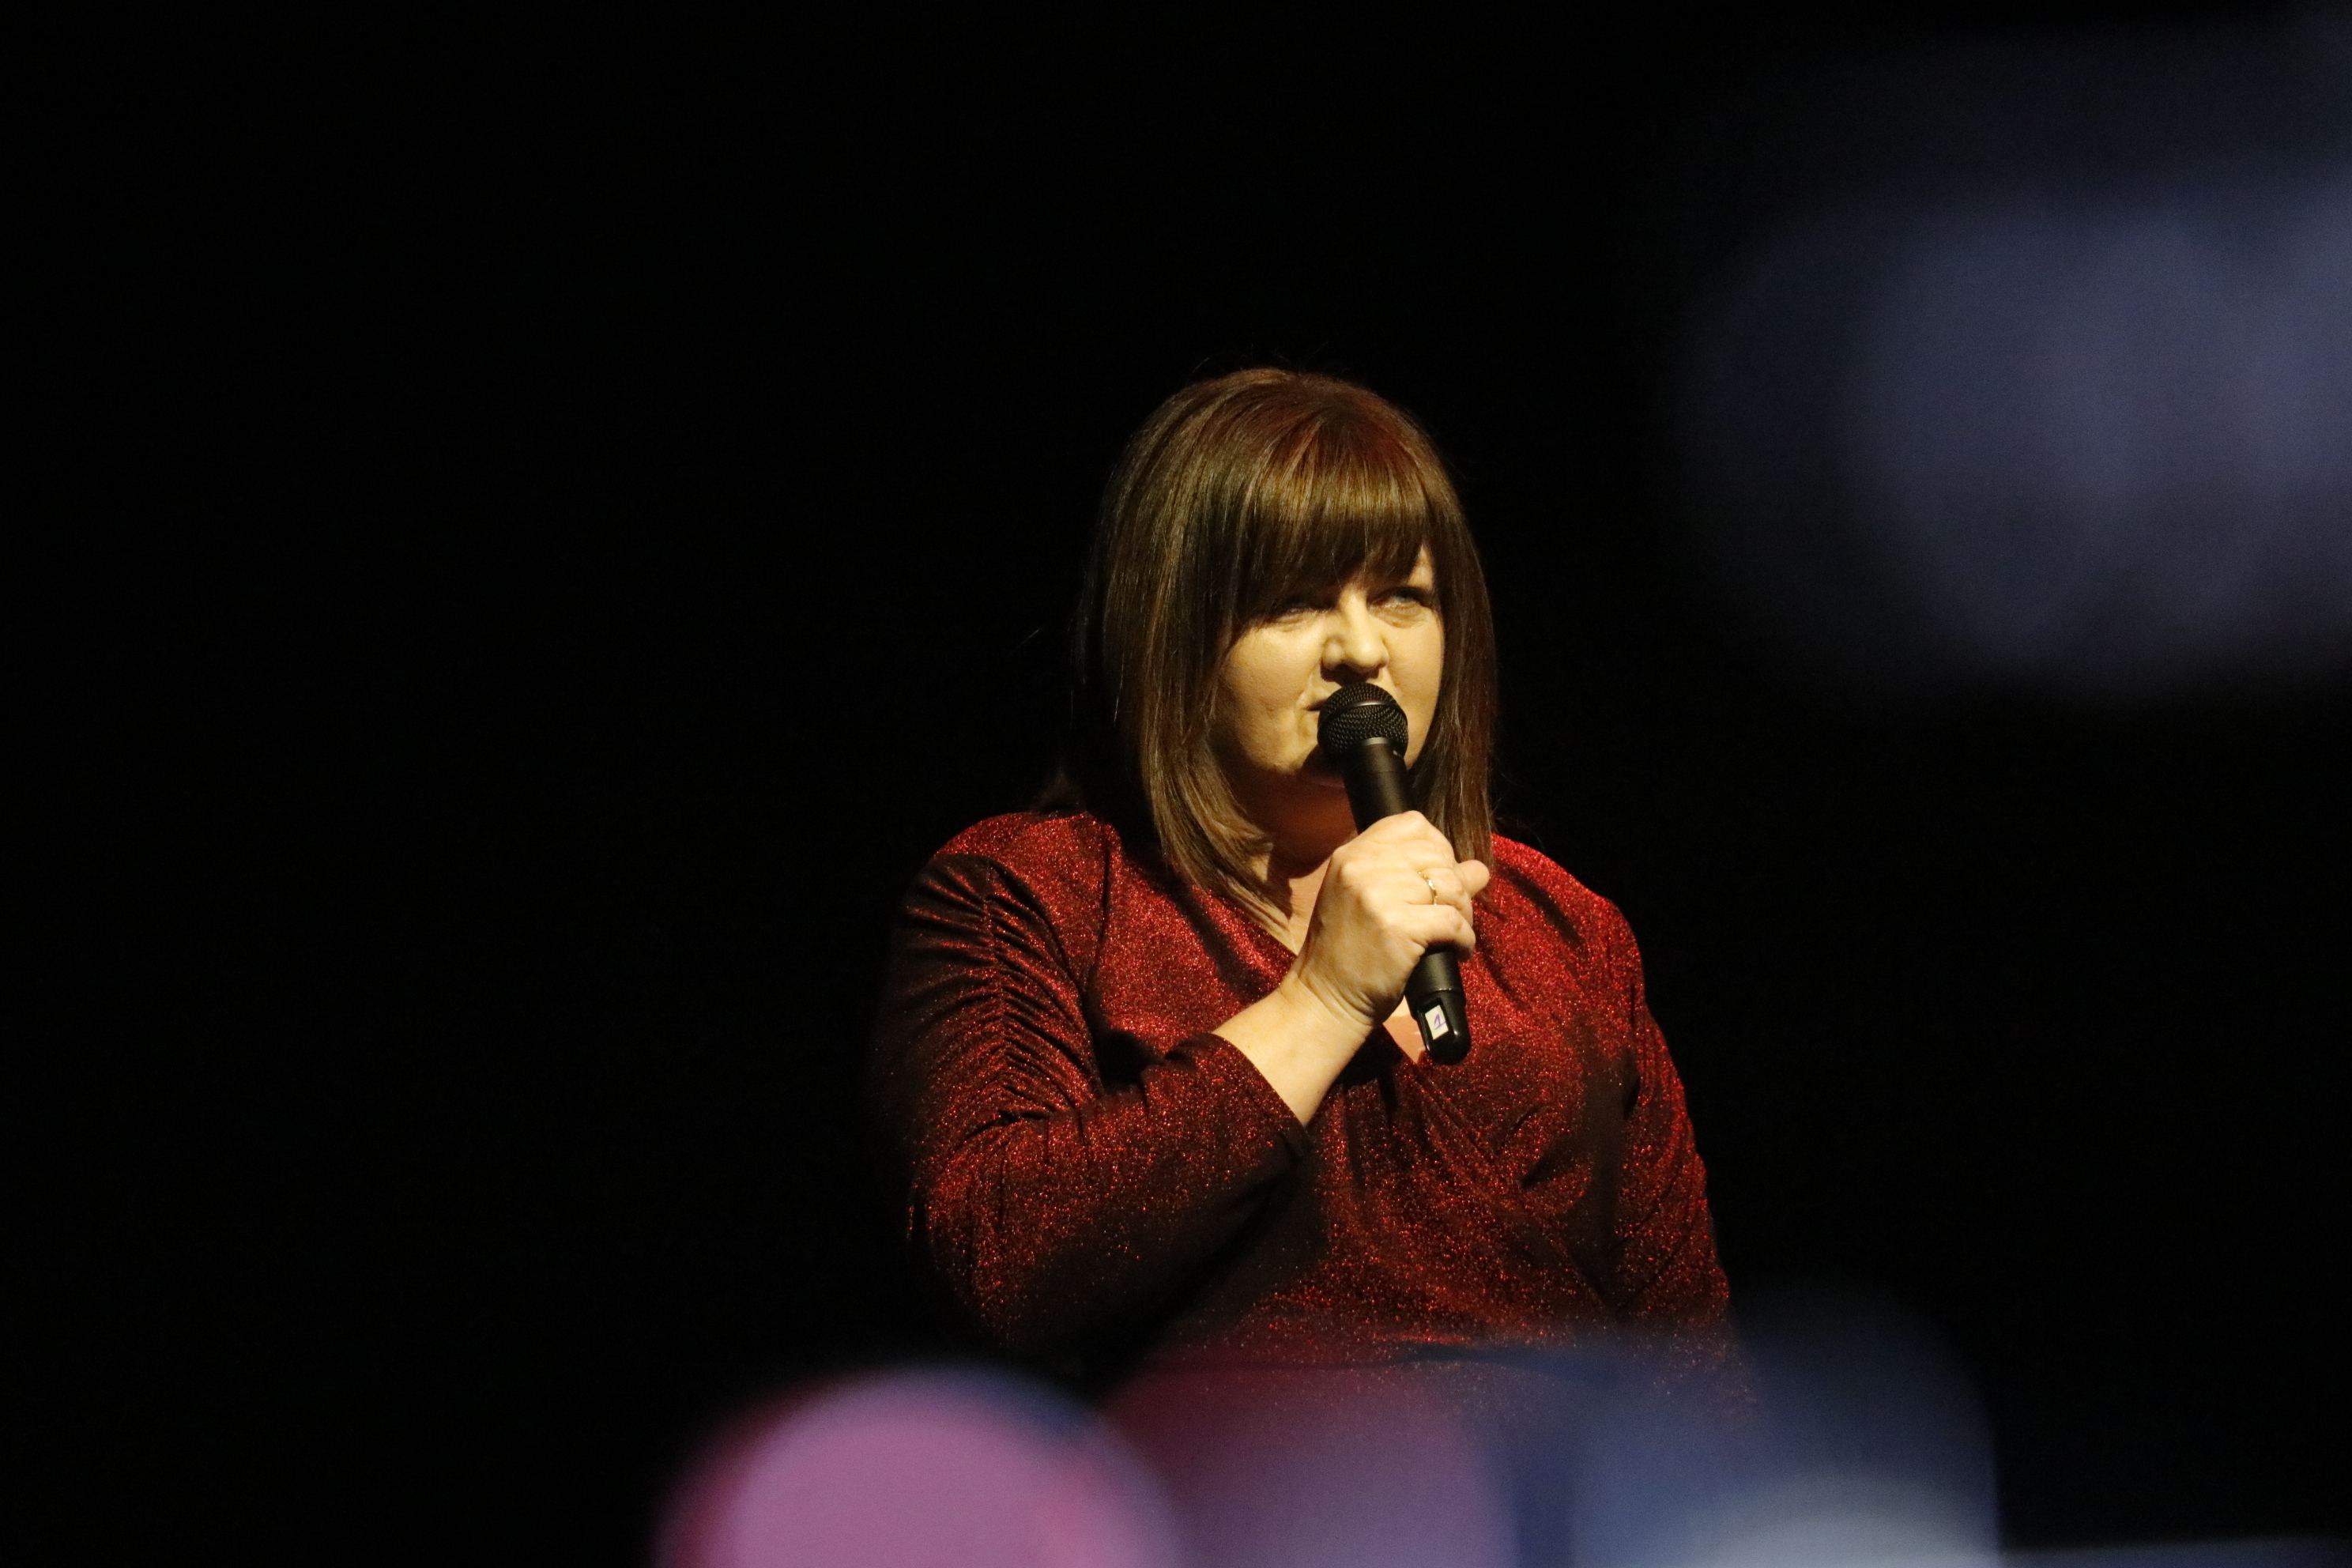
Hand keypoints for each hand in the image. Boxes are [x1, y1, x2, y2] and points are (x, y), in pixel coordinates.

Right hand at [1287, 812, 1489, 1036]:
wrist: (1324, 998)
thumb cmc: (1348, 953)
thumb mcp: (1373, 903)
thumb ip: (1418, 878)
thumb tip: (1478, 869)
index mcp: (1352, 855)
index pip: (1413, 824)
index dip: (1438, 849)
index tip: (1439, 879)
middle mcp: (1362, 867)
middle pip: (1437, 856)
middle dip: (1456, 886)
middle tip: (1451, 915)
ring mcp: (1379, 895)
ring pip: (1451, 887)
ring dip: (1464, 914)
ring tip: (1454, 935)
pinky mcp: (1398, 926)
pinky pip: (1453, 921)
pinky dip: (1464, 939)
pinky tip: (1457, 951)